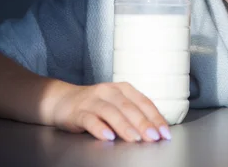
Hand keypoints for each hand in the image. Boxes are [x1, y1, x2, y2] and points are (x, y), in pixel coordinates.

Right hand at [50, 82, 170, 141]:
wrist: (62, 100)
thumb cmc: (96, 105)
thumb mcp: (117, 105)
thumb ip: (133, 115)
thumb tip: (155, 130)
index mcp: (123, 89)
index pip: (144, 102)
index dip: (155, 117)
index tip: (164, 132)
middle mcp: (109, 91)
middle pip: (129, 107)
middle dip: (143, 123)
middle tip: (153, 137)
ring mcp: (93, 100)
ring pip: (111, 112)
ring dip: (125, 126)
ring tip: (135, 138)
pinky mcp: (78, 111)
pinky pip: (90, 119)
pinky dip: (100, 128)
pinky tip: (108, 137)